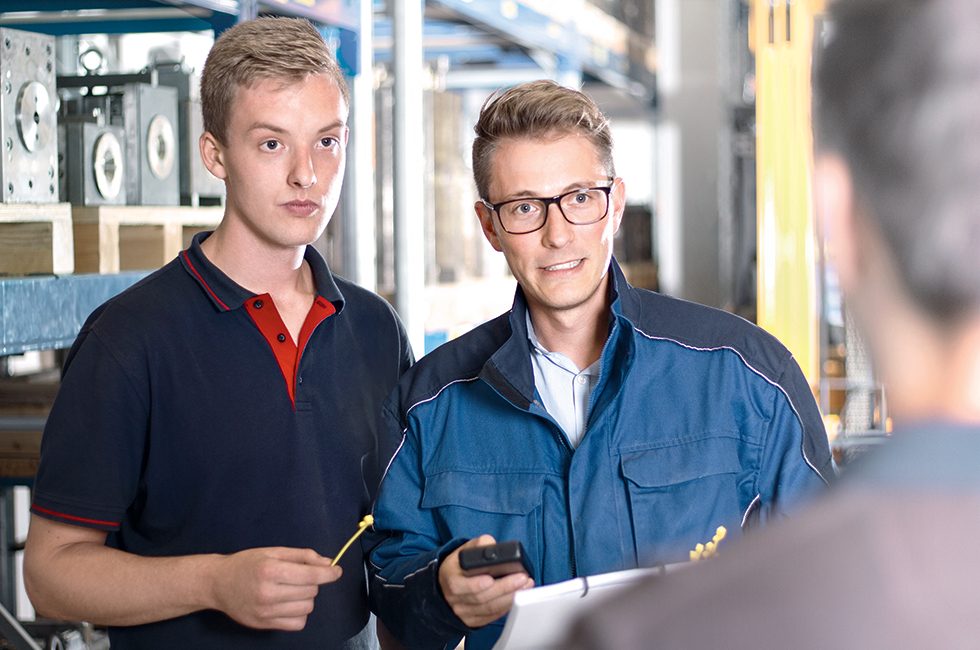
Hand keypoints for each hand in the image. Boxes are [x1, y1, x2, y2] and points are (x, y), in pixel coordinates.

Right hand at [210, 547, 341, 630]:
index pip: (311, 575)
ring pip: (307, 608)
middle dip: (312, 582)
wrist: (218, 583)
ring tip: (292, 590)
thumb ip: (302, 556)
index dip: (329, 573)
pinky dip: (299, 614)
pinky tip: (290, 604)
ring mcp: (266, 612)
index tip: (336, 571)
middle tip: (298, 577)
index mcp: (271, 570)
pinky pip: (297, 623)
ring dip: (306, 598)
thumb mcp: (273, 552)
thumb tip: (328, 563)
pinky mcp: (264, 625)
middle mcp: (269, 593)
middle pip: (311, 591)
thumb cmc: (247, 564)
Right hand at [438, 535, 533, 628]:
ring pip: (489, 608)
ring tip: (525, 585)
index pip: (460, 585)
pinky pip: (492, 616)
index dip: (476, 584)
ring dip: (510, 598)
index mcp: (450, 579)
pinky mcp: (473, 620)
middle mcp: (455, 598)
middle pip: (481, 597)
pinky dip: (507, 607)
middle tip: (521, 578)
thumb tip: (492, 545)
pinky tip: (517, 596)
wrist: (448, 584)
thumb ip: (478, 545)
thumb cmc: (459, 566)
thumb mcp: (463, 551)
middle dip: (504, 588)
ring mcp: (464, 612)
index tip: (491, 579)